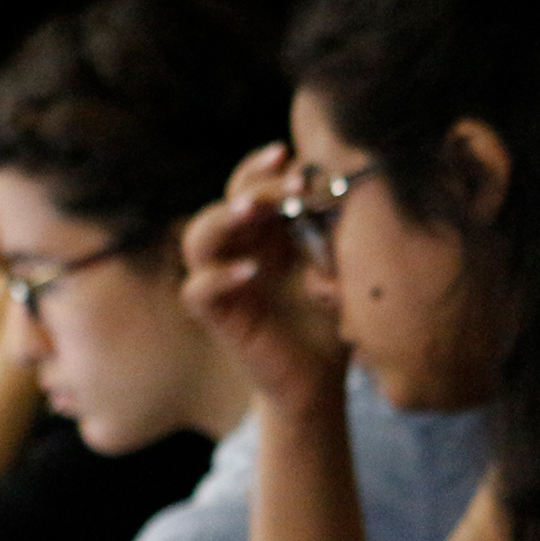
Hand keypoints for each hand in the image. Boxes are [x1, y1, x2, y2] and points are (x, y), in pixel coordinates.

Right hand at [179, 143, 348, 401]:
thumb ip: (335, 234)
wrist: (321, 383)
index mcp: (267, 235)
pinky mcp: (218, 318)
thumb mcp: (342, 270)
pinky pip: (198, 291)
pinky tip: (252, 272)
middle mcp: (239, 252)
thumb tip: (337, 193)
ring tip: (253, 210)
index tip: (294, 157)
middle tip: (289, 182)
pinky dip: (220, 277)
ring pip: (198, 238)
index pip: (251, 185)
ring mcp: (224, 284)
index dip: (265, 167)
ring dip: (223, 218)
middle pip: (227, 202)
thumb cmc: (330, 323)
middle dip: (255, 184)